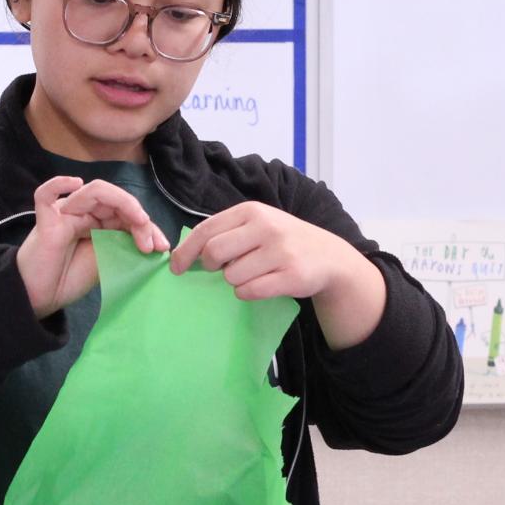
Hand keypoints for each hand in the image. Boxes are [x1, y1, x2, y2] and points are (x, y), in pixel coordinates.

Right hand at [14, 175, 169, 317]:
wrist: (40, 298)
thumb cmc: (69, 280)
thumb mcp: (108, 263)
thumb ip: (125, 248)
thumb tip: (155, 244)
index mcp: (98, 222)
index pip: (126, 212)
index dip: (147, 226)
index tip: (162, 248)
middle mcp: (82, 213)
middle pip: (115, 200)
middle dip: (139, 218)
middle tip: (152, 244)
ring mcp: (64, 214)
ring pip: (93, 192)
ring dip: (123, 204)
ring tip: (139, 222)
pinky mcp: (45, 220)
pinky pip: (46, 194)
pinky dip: (59, 184)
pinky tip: (75, 183)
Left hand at [168, 201, 364, 302]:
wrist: (328, 256)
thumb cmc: (284, 241)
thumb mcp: (258, 224)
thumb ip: (227, 232)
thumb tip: (187, 253)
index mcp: (252, 211)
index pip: (206, 230)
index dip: (186, 251)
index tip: (176, 267)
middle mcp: (266, 227)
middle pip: (215, 252)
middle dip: (212, 266)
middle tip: (221, 269)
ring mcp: (280, 251)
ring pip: (232, 275)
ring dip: (234, 281)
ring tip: (252, 274)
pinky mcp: (291, 276)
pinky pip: (250, 291)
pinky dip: (247, 293)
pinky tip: (258, 286)